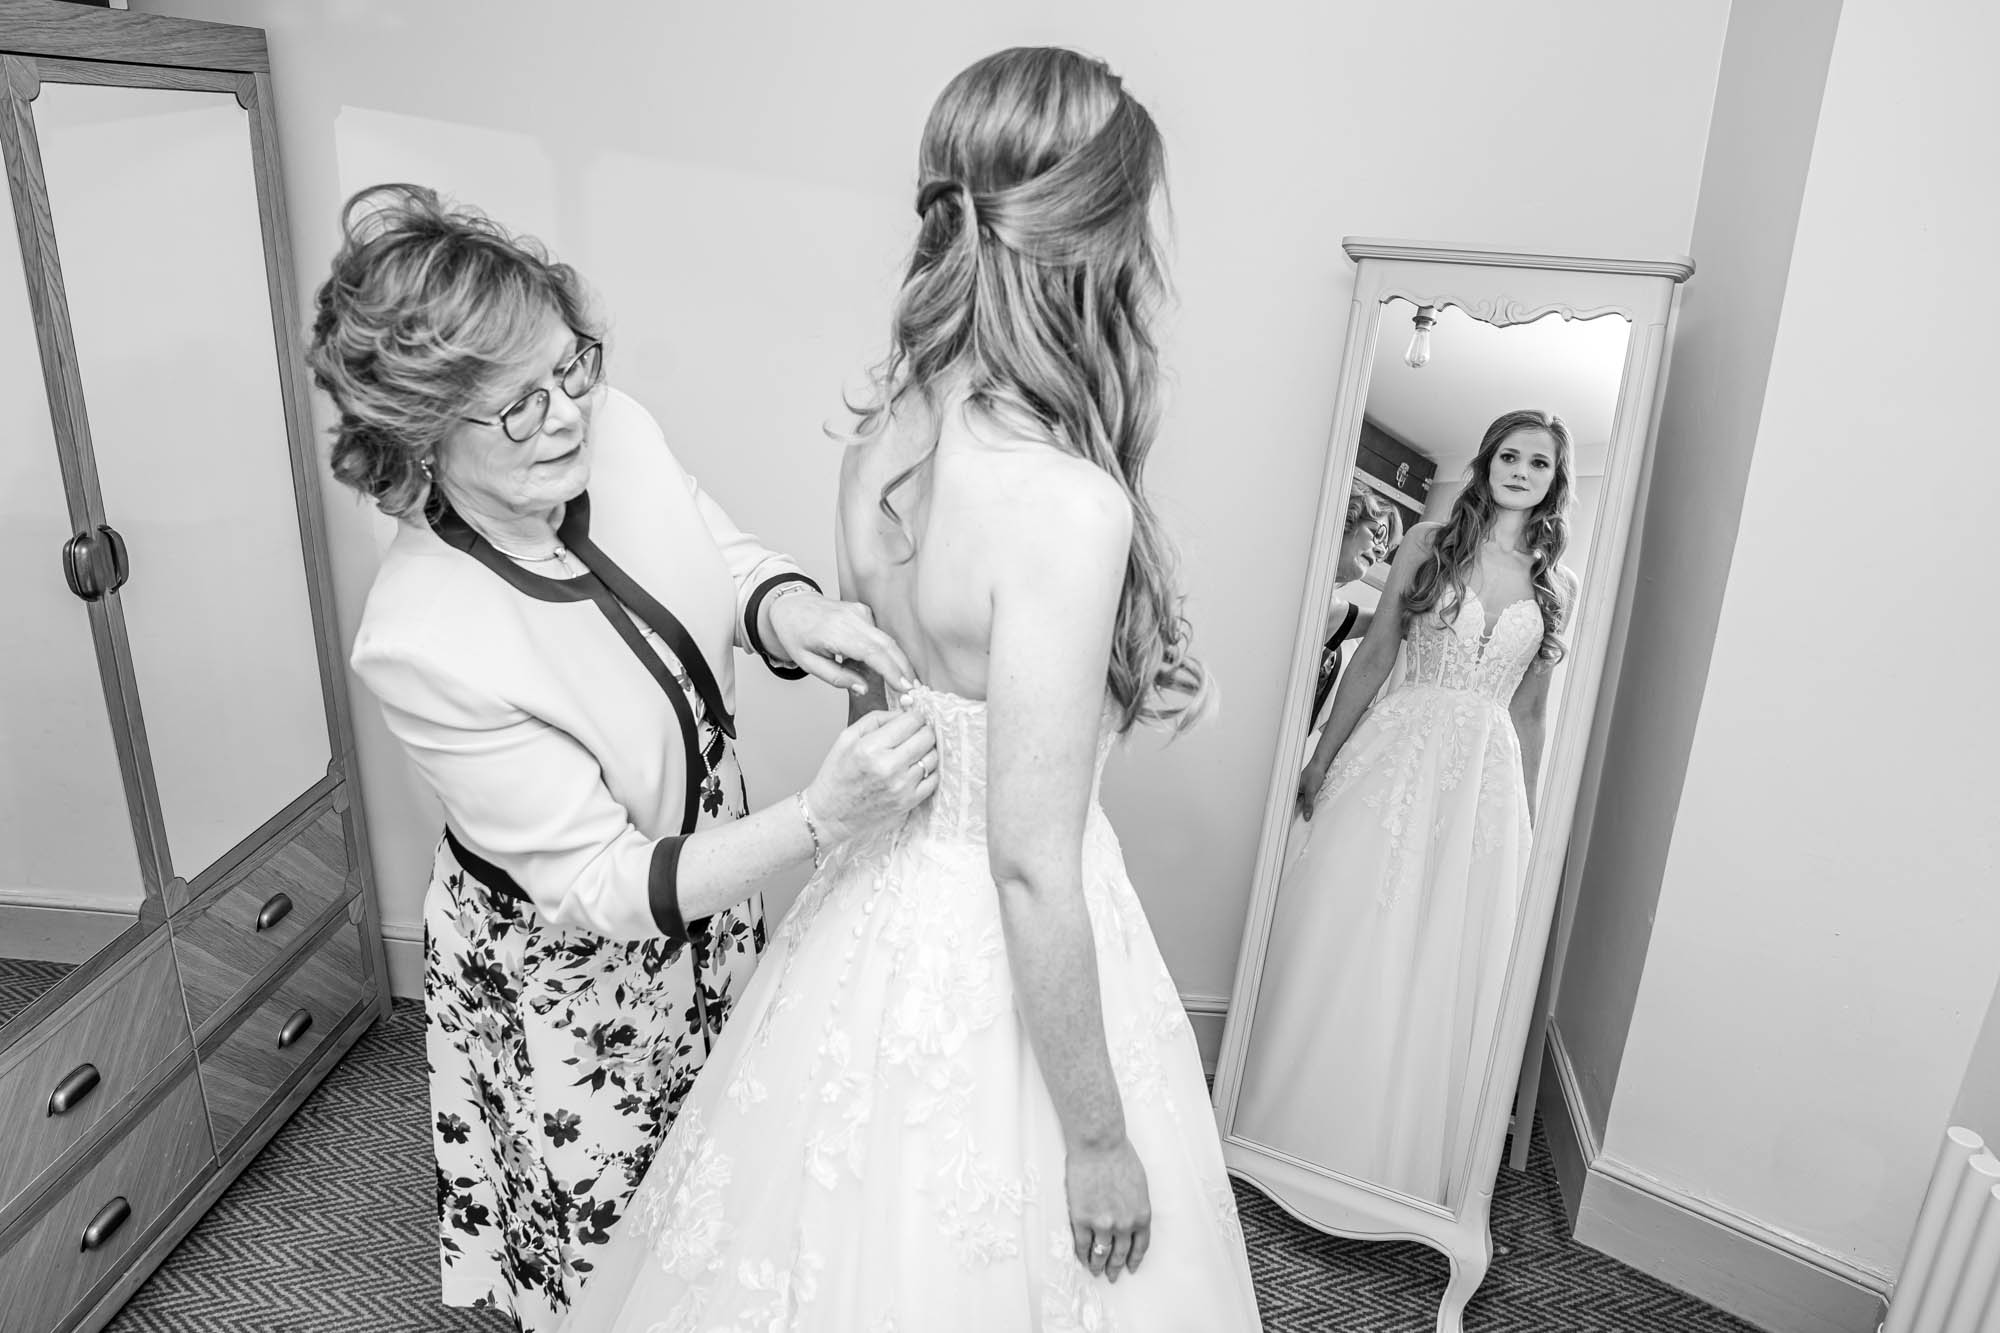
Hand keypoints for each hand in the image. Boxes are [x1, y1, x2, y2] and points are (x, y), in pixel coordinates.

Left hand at [766, 591, 915, 695]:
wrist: (791, 606)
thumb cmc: (796, 634)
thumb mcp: (808, 663)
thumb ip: (837, 678)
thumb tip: (864, 689)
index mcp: (836, 632)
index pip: (872, 653)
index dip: (892, 671)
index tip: (906, 688)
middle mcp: (852, 618)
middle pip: (887, 645)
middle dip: (904, 669)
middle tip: (913, 691)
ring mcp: (860, 612)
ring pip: (888, 640)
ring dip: (898, 663)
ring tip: (904, 685)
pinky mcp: (864, 611)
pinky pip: (880, 635)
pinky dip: (886, 653)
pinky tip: (886, 668)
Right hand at [804, 708, 938, 845]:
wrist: (831, 816)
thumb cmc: (836, 777)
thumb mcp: (846, 738)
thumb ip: (877, 719)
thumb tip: (905, 712)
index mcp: (870, 748)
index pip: (911, 721)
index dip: (915, 717)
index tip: (912, 720)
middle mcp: (888, 767)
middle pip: (927, 737)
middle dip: (923, 731)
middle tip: (915, 734)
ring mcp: (901, 786)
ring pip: (933, 757)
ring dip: (926, 751)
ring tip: (913, 753)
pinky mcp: (909, 802)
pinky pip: (934, 779)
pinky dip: (929, 771)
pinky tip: (916, 769)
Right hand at [1067, 1137, 1150, 1282]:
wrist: (1099, 1145)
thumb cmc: (1120, 1157)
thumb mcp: (1139, 1185)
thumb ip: (1135, 1205)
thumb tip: (1130, 1218)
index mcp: (1141, 1216)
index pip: (1140, 1246)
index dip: (1134, 1259)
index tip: (1130, 1267)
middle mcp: (1124, 1225)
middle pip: (1120, 1254)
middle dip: (1116, 1267)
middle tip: (1112, 1276)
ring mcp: (1102, 1224)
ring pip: (1100, 1253)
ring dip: (1098, 1265)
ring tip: (1095, 1271)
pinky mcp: (1081, 1219)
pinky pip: (1082, 1244)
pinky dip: (1082, 1254)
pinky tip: (1082, 1258)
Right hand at [1296, 762, 1328, 821]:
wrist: (1321, 765)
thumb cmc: (1314, 772)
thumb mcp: (1311, 791)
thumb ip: (1308, 804)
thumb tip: (1306, 816)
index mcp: (1292, 789)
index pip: (1290, 805)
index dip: (1292, 814)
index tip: (1293, 823)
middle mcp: (1295, 790)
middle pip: (1295, 805)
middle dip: (1299, 812)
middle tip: (1302, 820)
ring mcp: (1301, 790)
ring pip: (1301, 803)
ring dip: (1305, 807)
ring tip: (1307, 813)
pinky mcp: (1307, 789)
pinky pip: (1307, 800)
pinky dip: (1309, 803)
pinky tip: (1313, 805)